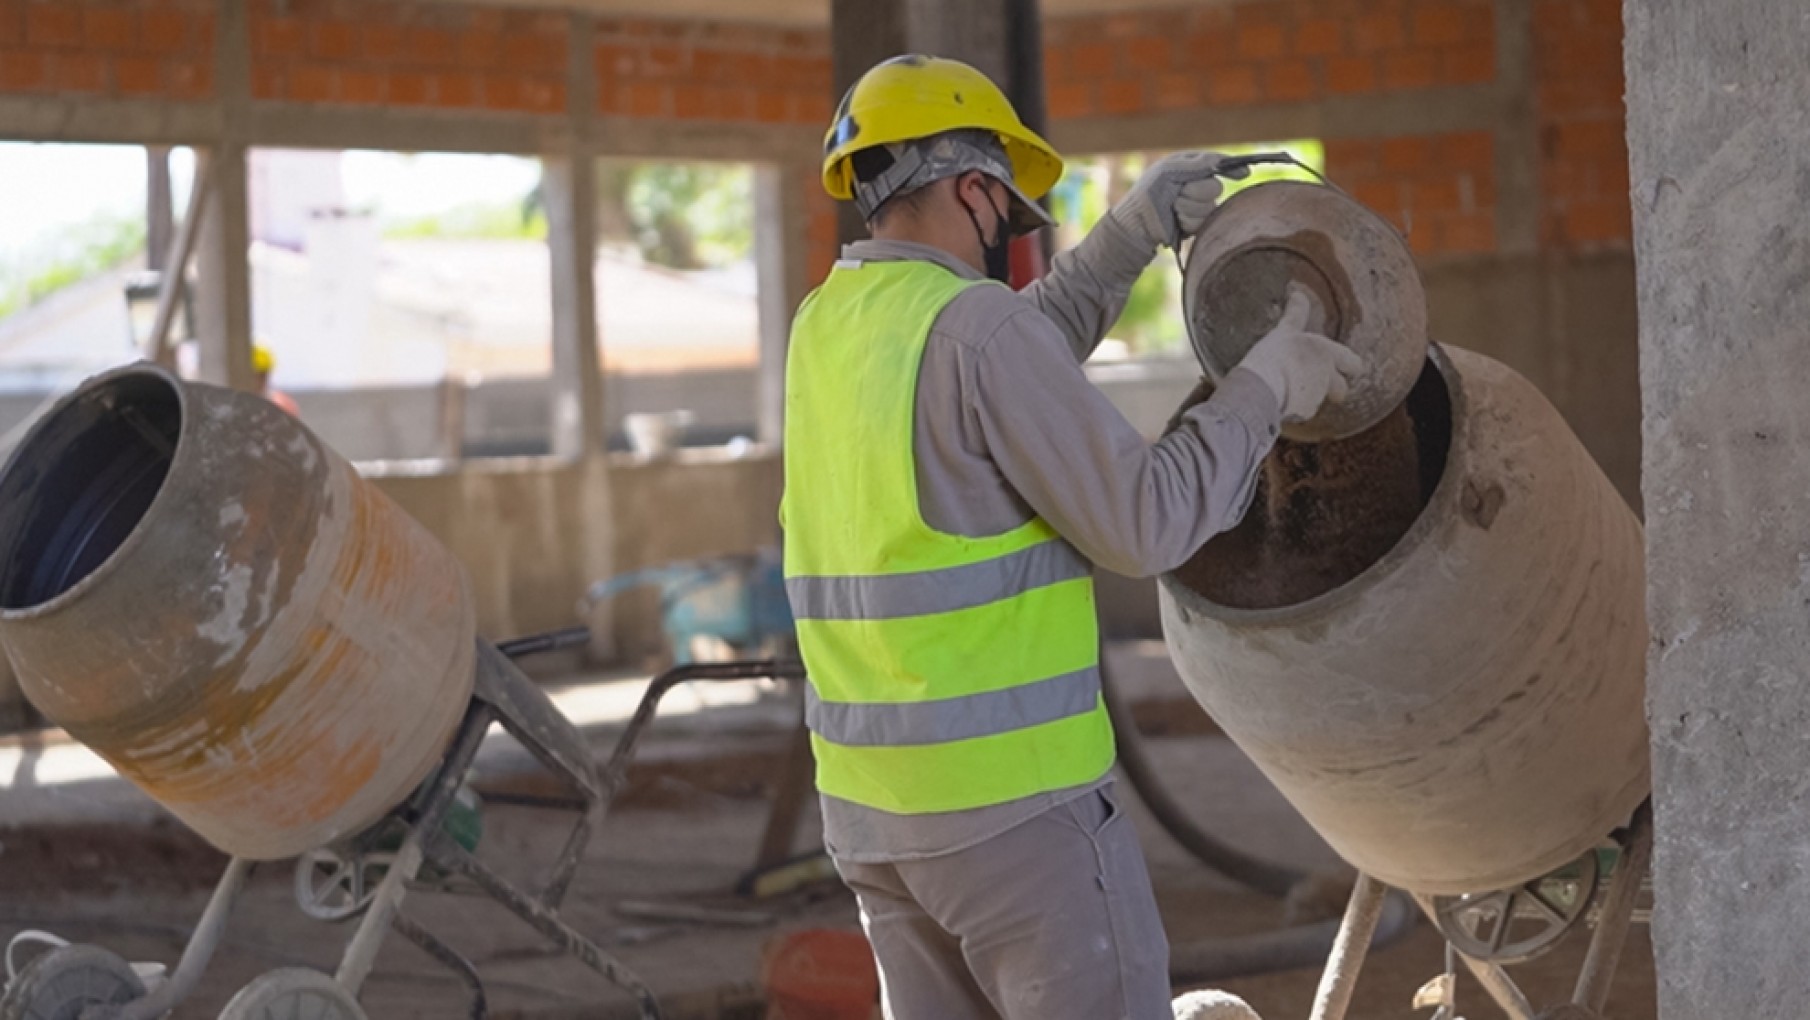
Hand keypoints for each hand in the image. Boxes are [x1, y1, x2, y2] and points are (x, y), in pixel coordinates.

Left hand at [1108, 151, 1249, 250]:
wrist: (1137, 223)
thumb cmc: (1148, 192)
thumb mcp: (1169, 171)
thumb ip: (1196, 164)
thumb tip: (1220, 161)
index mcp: (1190, 167)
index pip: (1218, 164)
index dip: (1232, 168)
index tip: (1244, 172)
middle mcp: (1197, 184)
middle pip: (1215, 187)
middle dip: (1196, 191)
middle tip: (1178, 194)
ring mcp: (1198, 205)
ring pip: (1210, 206)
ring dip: (1189, 208)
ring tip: (1173, 208)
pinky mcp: (1197, 223)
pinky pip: (1204, 221)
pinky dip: (1188, 220)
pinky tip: (1175, 220)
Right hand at [1233, 284, 1364, 422]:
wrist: (1262, 386)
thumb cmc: (1274, 355)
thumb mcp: (1285, 330)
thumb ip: (1296, 314)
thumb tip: (1298, 293)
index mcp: (1327, 353)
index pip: (1353, 363)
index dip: (1349, 366)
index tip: (1345, 367)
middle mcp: (1328, 376)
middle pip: (1342, 388)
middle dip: (1335, 389)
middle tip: (1317, 385)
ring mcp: (1318, 396)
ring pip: (1319, 399)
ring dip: (1309, 397)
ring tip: (1286, 390)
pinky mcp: (1305, 412)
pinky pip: (1302, 411)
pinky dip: (1293, 408)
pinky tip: (1277, 401)